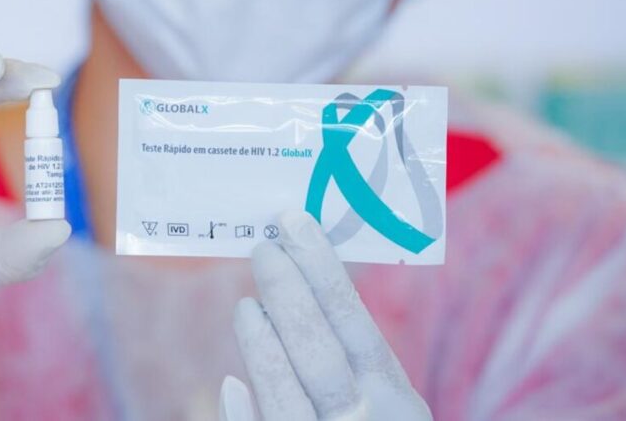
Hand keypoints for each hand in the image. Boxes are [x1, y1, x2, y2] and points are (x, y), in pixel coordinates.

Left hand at [220, 211, 430, 420]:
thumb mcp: (381, 399)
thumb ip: (352, 358)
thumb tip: (297, 288)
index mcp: (395, 395)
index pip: (355, 322)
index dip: (323, 270)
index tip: (294, 223)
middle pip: (321, 352)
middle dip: (289, 294)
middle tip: (261, 247)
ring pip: (291, 398)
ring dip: (263, 348)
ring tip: (245, 305)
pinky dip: (247, 418)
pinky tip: (230, 385)